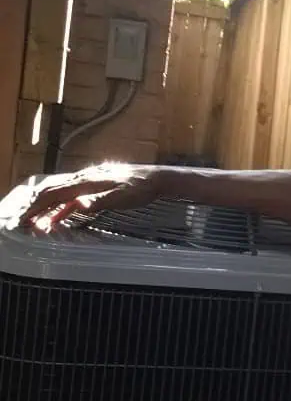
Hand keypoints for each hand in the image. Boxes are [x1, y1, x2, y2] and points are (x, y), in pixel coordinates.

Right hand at [17, 163, 168, 231]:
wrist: (155, 179)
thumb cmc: (140, 189)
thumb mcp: (121, 197)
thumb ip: (99, 201)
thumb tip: (77, 203)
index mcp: (88, 181)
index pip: (56, 193)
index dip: (39, 206)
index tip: (27, 218)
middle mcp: (85, 178)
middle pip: (54, 192)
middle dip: (38, 206)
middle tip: (25, 221)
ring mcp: (90, 182)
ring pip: (62, 194)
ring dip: (48, 208)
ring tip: (36, 221)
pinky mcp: (96, 187)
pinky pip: (73, 197)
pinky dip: (62, 207)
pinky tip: (57, 217)